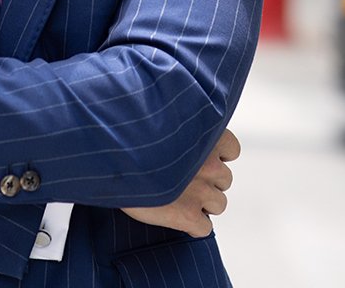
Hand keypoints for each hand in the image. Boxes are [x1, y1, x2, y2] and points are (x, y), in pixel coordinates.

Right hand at [121, 129, 239, 237]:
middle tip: (184, 178)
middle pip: (225, 179)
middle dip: (208, 180)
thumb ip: (181, 126)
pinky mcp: (189, 215)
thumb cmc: (132, 132)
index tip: (199, 156)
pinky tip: (175, 216)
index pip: (232, 149)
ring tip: (178, 197)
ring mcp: (201, 190)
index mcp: (206, 135)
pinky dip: (192, 225)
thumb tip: (182, 131)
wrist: (112, 154)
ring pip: (218, 204)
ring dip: (202, 203)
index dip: (217, 155)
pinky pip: (204, 227)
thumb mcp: (160, 117)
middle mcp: (209, 162)